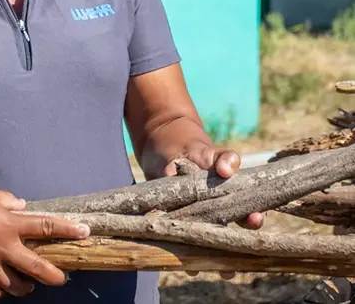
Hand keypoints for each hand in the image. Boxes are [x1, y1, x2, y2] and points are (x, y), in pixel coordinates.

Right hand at [0, 187, 89, 298]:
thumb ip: (9, 202)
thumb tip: (22, 207)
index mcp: (10, 223)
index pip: (46, 226)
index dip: (68, 230)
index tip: (85, 232)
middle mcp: (4, 247)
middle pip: (38, 267)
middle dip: (54, 275)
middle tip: (63, 278)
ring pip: (16, 285)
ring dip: (26, 285)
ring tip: (30, 284)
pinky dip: (0, 290)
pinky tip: (2, 286)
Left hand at [164, 146, 263, 279]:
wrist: (167, 151)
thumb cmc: (195, 151)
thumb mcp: (210, 152)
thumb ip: (223, 158)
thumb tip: (227, 169)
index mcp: (232, 197)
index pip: (249, 211)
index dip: (254, 218)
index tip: (254, 218)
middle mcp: (218, 213)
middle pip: (229, 236)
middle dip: (231, 251)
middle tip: (231, 266)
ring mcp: (197, 218)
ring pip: (205, 242)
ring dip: (206, 256)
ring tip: (203, 270)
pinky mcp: (175, 219)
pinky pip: (180, 237)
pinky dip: (178, 247)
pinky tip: (179, 258)